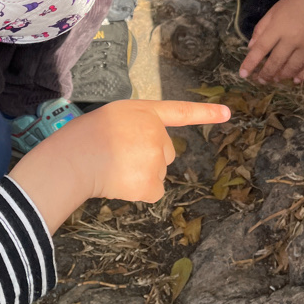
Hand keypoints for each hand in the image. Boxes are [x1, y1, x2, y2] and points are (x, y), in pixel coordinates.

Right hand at [9, 99, 229, 232]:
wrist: (74, 158)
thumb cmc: (85, 137)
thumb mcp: (114, 117)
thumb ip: (137, 125)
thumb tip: (148, 151)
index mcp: (145, 112)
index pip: (179, 111)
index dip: (205, 112)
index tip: (228, 113)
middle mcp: (156, 133)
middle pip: (165, 152)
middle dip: (148, 156)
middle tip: (118, 155)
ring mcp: (157, 158)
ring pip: (156, 173)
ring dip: (140, 174)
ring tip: (113, 167)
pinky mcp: (152, 183)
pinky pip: (152, 191)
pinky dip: (139, 191)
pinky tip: (120, 182)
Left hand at [238, 0, 303, 83]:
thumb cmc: (295, 2)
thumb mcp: (273, 11)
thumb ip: (261, 29)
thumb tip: (251, 47)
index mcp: (278, 28)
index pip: (260, 49)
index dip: (250, 63)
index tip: (243, 74)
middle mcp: (292, 39)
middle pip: (276, 62)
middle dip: (266, 74)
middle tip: (261, 80)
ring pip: (293, 68)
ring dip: (282, 76)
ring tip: (276, 79)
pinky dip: (303, 76)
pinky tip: (296, 80)